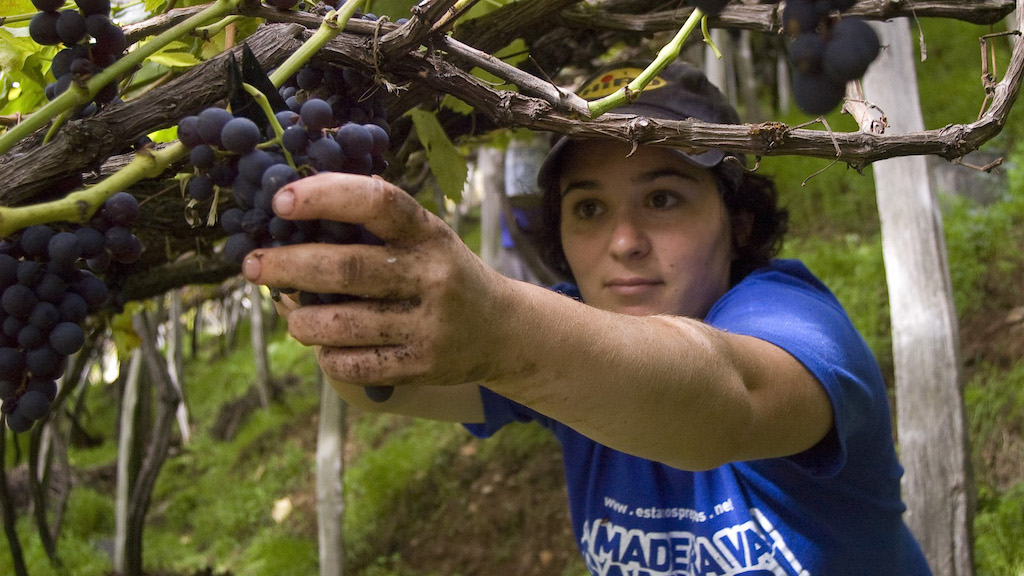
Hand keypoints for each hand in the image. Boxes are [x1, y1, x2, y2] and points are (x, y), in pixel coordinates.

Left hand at [241, 173, 511, 387]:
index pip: (377, 203)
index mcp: (428, 234)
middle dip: (288, 266)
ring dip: (301, 319)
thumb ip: (375, 223)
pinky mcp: (420, 366)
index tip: (281, 202)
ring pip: (340, 325)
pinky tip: (324, 343)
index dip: (325, 196)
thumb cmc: (442, 272)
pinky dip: (326, 355)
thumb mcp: (425, 236)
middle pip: (346, 270)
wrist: (501, 330)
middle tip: (253, 265)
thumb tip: (295, 209)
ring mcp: (427, 326)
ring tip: (292, 311)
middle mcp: (431, 277)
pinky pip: (352, 365)